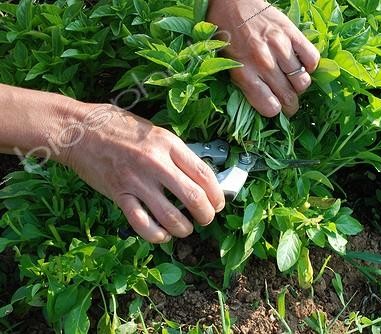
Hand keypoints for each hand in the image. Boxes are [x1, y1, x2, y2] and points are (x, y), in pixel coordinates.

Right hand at [67, 104, 224, 242]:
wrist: (79, 130)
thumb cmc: (117, 126)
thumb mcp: (154, 131)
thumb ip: (174, 152)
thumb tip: (197, 175)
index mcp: (168, 144)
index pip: (204, 174)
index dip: (217, 194)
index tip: (218, 203)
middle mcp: (156, 162)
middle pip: (194, 197)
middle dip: (206, 215)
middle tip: (206, 219)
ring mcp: (137, 180)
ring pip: (171, 216)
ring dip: (184, 229)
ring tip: (185, 229)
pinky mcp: (119, 195)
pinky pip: (142, 224)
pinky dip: (157, 236)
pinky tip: (163, 235)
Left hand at [207, 0, 319, 116]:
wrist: (232, 2)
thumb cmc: (227, 35)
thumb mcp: (227, 64)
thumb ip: (245, 84)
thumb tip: (267, 104)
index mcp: (244, 73)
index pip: (270, 107)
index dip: (275, 112)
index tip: (276, 110)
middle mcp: (263, 62)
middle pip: (288, 97)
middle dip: (291, 106)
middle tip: (290, 105)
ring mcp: (279, 47)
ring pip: (302, 81)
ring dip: (299, 87)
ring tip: (294, 83)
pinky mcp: (292, 33)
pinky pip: (311, 59)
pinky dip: (309, 66)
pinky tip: (300, 64)